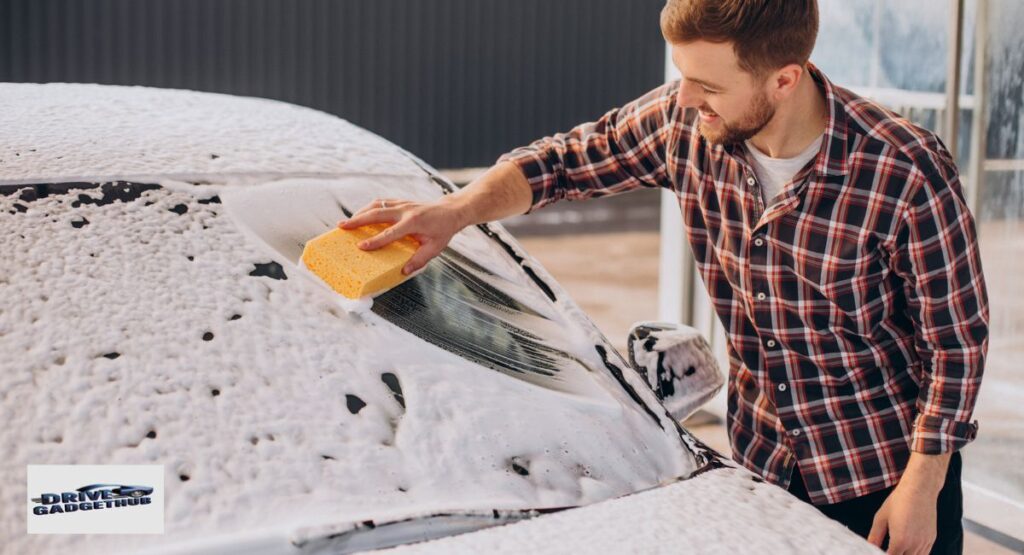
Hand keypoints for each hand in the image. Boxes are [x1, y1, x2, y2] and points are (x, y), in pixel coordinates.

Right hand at [339, 196, 468, 274]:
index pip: (390, 233)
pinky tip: (360, 215)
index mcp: (413, 223)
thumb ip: (420, 260)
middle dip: (358, 220)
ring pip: (376, 205)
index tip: (361, 247)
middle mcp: (405, 211)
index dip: (375, 240)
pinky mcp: (400, 201)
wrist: (450, 211)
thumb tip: (404, 271)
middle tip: (342, 227)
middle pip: (377, 213)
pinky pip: (380, 202)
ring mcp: (402, 204)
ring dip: (360, 212)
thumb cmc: (442, 231)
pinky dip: (368, 208)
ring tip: (347, 222)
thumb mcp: (435, 248)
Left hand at [867, 479, 937, 553]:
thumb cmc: (899, 501)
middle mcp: (914, 544)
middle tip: (888, 549)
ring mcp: (925, 542)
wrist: (920, 489)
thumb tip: (870, 547)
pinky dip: (916, 554)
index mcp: (900, 540)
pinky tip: (908, 550)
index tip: (879, 553)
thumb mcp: (881, 517)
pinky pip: (925, 554)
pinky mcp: (932, 539)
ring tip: (898, 549)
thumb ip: (875, 536)